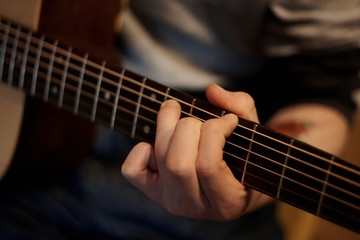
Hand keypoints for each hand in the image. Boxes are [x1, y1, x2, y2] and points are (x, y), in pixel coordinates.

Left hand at [121, 84, 271, 220]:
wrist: (233, 187)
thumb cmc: (246, 160)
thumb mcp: (254, 136)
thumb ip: (241, 108)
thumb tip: (212, 91)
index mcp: (227, 201)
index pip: (208, 165)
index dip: (215, 132)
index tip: (229, 120)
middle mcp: (196, 206)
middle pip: (179, 163)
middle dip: (189, 129)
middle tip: (200, 119)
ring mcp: (173, 200)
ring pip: (162, 160)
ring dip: (166, 126)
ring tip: (175, 110)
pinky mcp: (155, 191)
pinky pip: (133, 172)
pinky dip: (140, 151)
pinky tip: (157, 143)